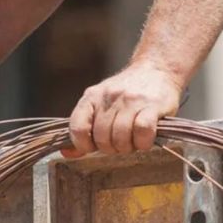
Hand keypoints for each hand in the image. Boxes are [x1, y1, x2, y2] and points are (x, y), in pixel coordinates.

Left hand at [65, 62, 182, 157]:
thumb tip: (67, 153)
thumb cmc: (125, 92)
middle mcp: (109, 96)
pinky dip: (142, 143)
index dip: (84, 145)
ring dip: (126, 148)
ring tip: (132, 142)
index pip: (77, 127)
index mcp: (91, 96)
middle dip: (110, 149)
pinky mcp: (151, 105)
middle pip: (101, 137)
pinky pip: (142, 131)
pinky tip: (144, 141)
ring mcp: (130, 100)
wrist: (155, 69)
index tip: (94, 147)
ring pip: (120, 137)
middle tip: (119, 144)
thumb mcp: (100, 103)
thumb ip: (84, 127)